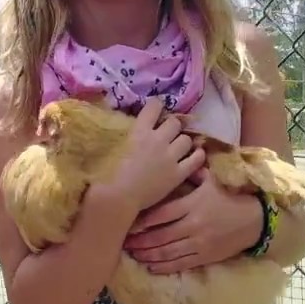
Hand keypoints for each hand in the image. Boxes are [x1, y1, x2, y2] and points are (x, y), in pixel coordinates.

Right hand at [95, 97, 204, 215]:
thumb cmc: (108, 173)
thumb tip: (129, 128)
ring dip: (182, 142)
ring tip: (178, 148)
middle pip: (174, 123)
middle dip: (171, 127)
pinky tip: (193, 157)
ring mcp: (170, 157)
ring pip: (187, 139)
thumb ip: (126, 134)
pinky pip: (197, 159)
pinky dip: (197, 156)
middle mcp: (158, 140)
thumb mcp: (115, 145)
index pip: (154, 106)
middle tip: (167, 135)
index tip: (156, 110)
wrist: (118, 197)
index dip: (156, 106)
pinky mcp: (179, 174)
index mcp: (140, 131)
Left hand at [122, 169, 263, 272]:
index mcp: (193, 205)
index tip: (128, 223)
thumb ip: (193, 173)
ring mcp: (199, 243)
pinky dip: (164, 266)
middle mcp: (193, 225)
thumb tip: (178, 160)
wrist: (255, 221)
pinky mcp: (205, 256)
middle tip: (124, 241)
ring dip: (148, 254)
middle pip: (160, 235)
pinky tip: (151, 266)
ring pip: (168, 251)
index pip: (161, 214)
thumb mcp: (213, 181)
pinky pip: (181, 264)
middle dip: (140, 240)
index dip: (142, 221)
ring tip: (133, 254)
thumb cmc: (230, 197)